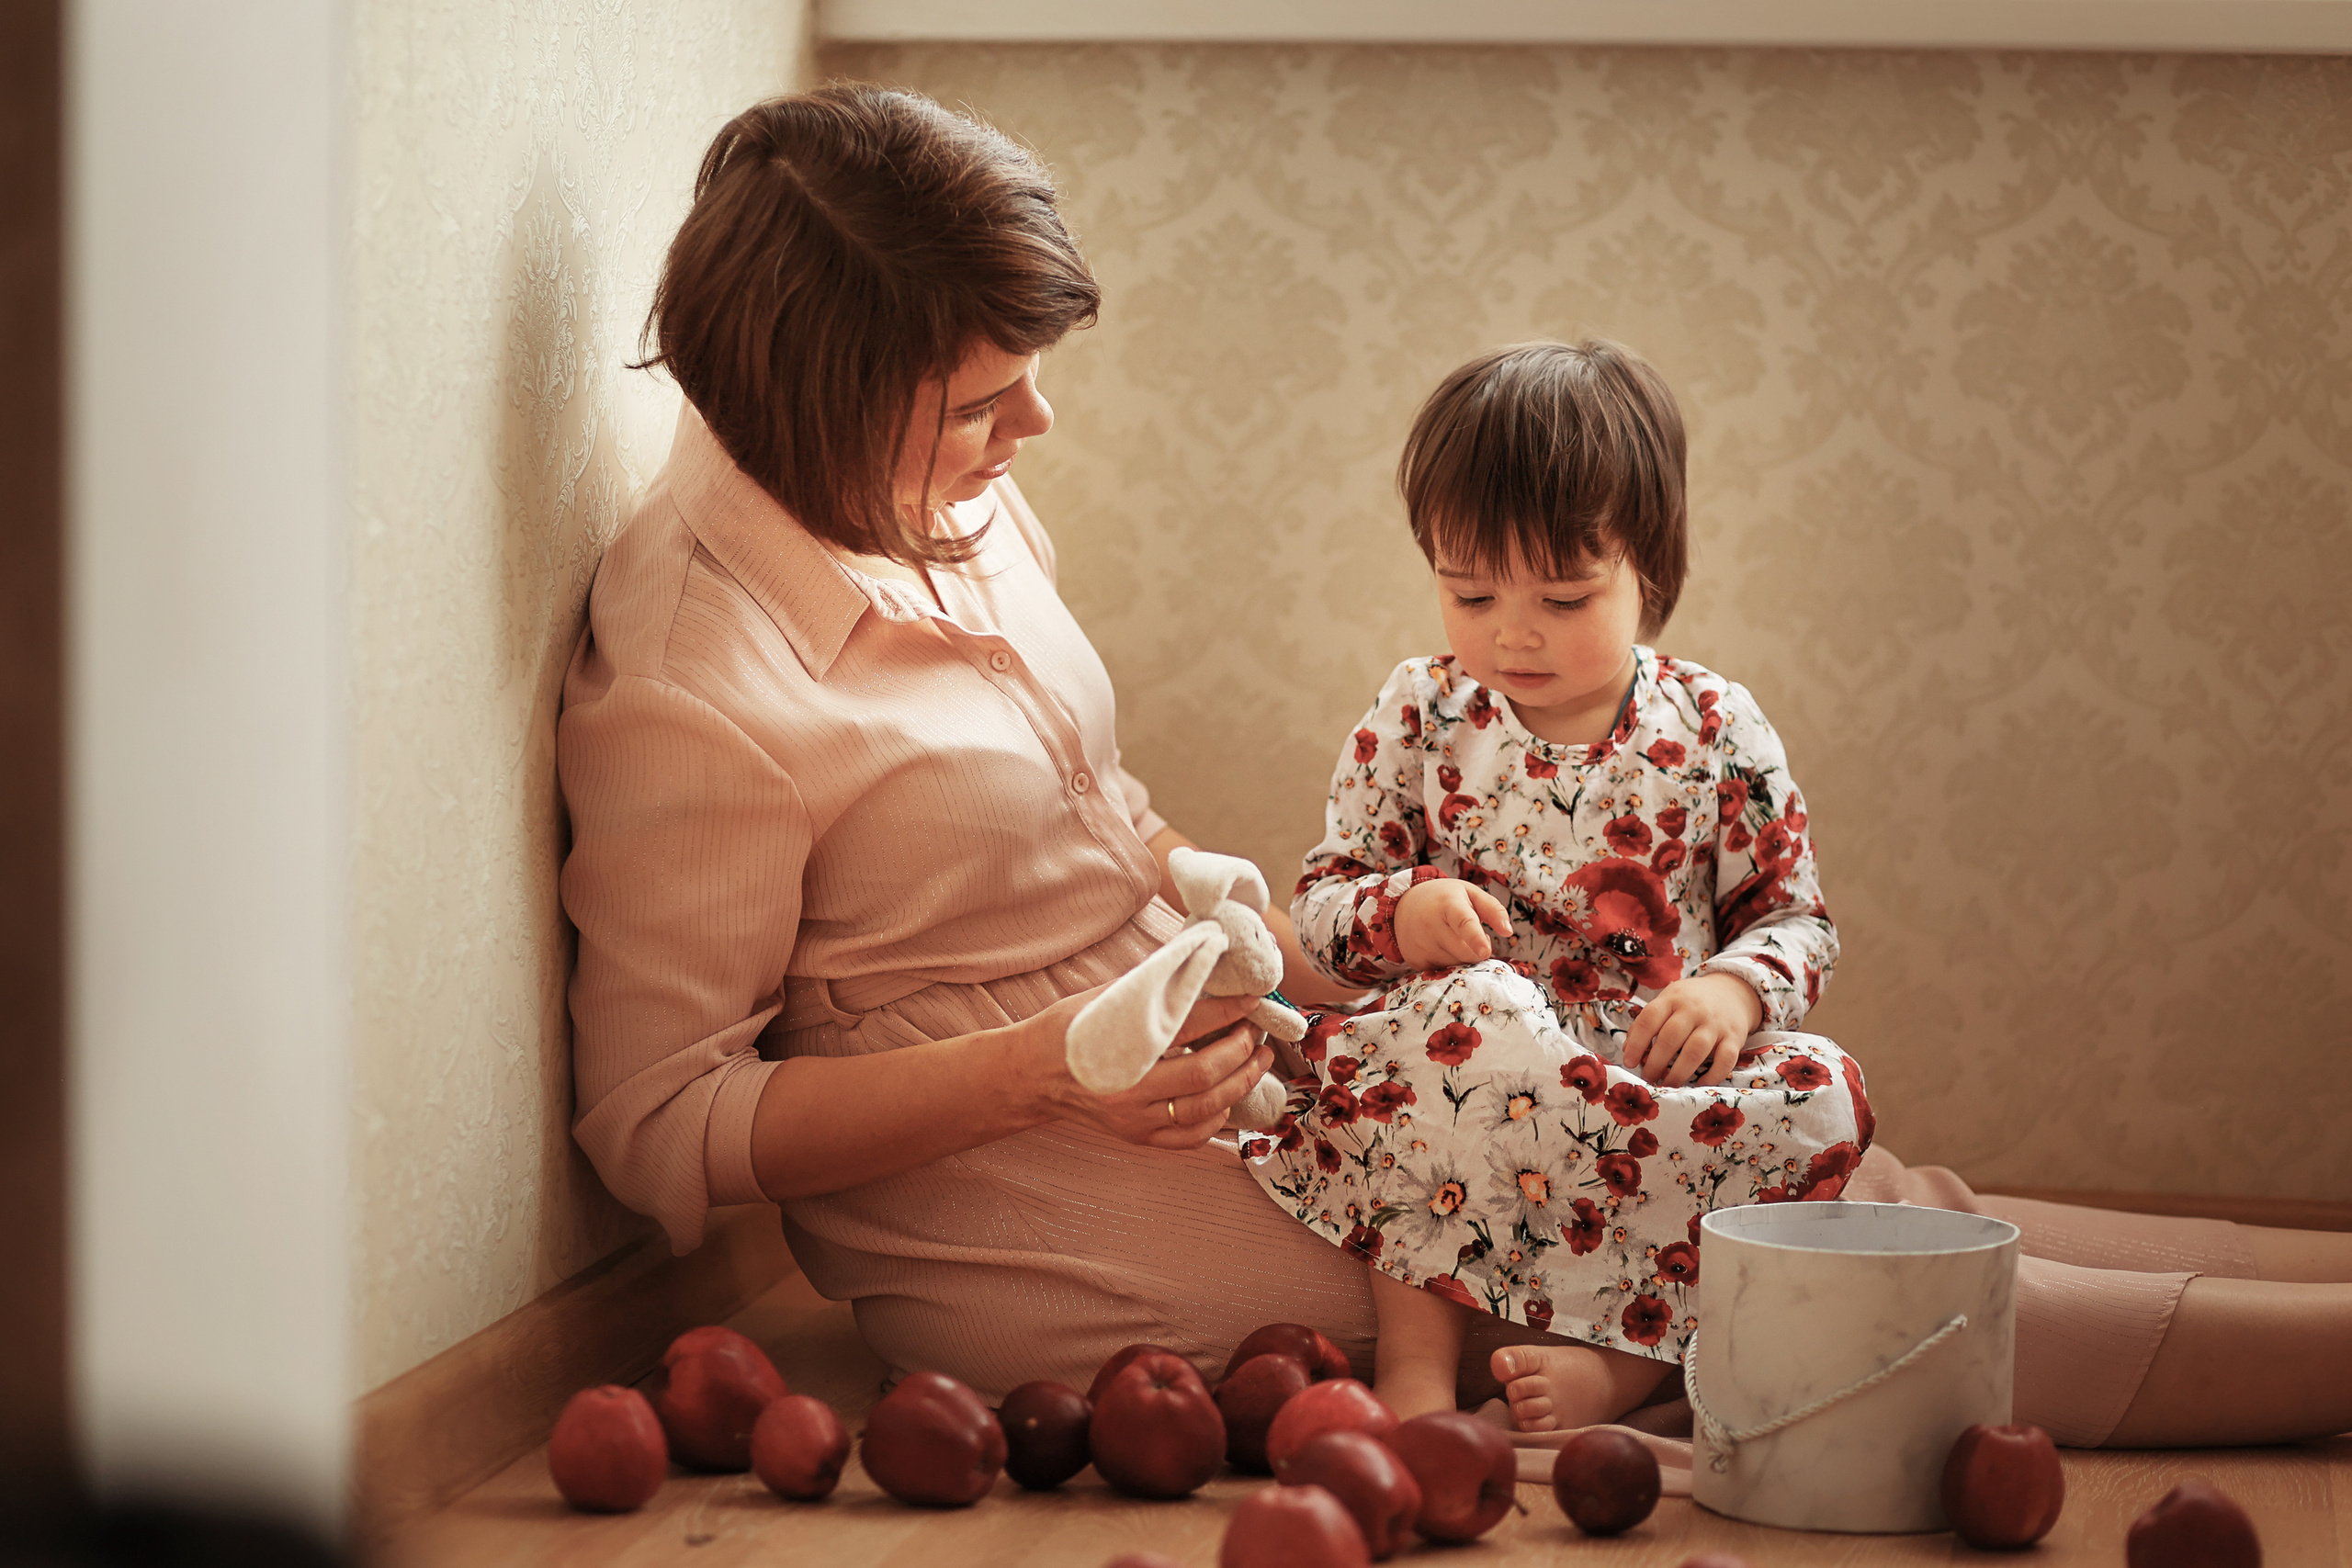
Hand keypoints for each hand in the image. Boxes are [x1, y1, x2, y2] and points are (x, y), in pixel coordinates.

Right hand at [1028, 990, 1274, 1149]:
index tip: (1251, 999)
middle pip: (1203, 1074)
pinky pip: (1188, 1137)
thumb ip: (1149, 988)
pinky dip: (1216, 1119)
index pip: (1188, 1026)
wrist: (1029, 1076)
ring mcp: (1133, 1119)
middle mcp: (1128, 1090)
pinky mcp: (1136, 1137)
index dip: (1227, 1011)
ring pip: (1203, 1109)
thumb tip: (1196, 966)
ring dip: (1240, 1083)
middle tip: (1256, 1032)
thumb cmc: (1065, 1031)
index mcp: (1119, 1046)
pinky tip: (1227, 1098)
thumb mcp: (1101, 999)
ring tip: (1258, 1060)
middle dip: (1240, 1051)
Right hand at [1393, 878, 1511, 969]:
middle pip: (1467, 952)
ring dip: (1463, 957)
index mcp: (1448, 904)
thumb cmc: (1445, 899)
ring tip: (1453, 938)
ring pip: (1457, 965)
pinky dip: (1449, 964)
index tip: (1485, 951)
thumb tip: (1508, 932)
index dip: (1475, 938)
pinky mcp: (1415, 961)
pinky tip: (1442, 948)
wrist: (1404, 904)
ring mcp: (1421, 945)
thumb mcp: (1469, 893)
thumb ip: (1493, 909)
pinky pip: (1443, 972)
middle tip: (1471, 935)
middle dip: (1477, 949)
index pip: (1463, 922)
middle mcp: (1430, 925)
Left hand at [1624, 972, 1761, 1086]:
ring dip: (1679, 1072)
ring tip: (1667, 1085)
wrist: (1733, 991)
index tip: (1629, 1062)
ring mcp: (1716, 1024)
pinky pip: (1725, 1060)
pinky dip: (1712, 1076)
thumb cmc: (1691, 1001)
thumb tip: (1627, 1050)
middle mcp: (1694, 1010)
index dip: (1636, 1043)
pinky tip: (1699, 1084)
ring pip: (1695, 1051)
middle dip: (1655, 1063)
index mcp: (1673, 999)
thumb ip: (1647, 1022)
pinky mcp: (1735, 1038)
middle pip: (1671, 1038)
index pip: (1649, 1019)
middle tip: (1648, 1078)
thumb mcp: (1667, 1001)